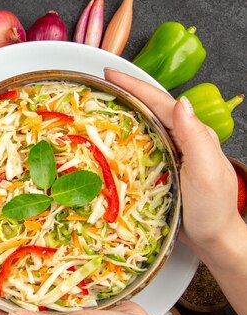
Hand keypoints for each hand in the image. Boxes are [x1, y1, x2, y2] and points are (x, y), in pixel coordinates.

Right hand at [104, 69, 241, 260]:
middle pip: (150, 108)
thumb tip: (181, 103)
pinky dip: (125, 136)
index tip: (109, 74)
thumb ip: (195, 138)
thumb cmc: (212, 209)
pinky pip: (140, 145)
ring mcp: (171, 154)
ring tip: (99, 106)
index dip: (134, 86)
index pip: (160, 102)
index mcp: (192, 134)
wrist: (214, 239)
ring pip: (145, 124)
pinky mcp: (161, 169)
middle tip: (99, 85)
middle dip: (126, 92)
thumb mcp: (206, 172)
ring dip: (124, 112)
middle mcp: (182, 139)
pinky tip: (110, 140)